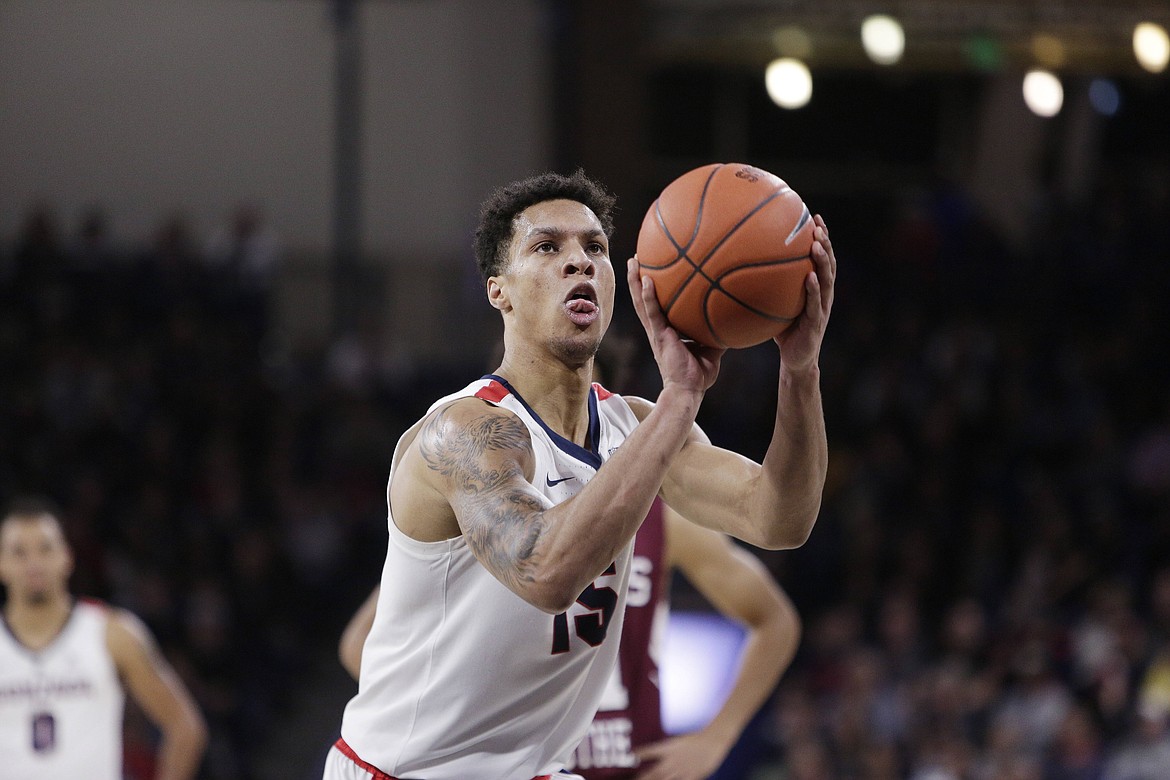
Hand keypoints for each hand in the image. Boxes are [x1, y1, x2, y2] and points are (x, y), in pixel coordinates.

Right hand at [627, 258, 724, 397]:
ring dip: (635, 281)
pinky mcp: (659, 336)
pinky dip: (648, 296)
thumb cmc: (697, 375)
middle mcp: (657, 328)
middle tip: (636, 258)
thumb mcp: (710, 349)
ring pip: (641, 302)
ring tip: (633, 261)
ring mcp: (656, 332)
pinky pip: (652, 312)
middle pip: (642, 299)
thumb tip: (733, 321)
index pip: (655, 306)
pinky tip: (647, 280)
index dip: (650, 289)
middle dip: (637, 278)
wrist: (688, 390)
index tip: (650, 270)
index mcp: (665, 331)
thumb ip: (716, 334)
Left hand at [633, 731, 729, 779]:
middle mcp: (673, 760)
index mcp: (670, 748)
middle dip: (644, 778)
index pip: (651, 751)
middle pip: (655, 772)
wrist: (713, 740)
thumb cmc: (696, 740)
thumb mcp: (677, 744)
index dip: (641, 754)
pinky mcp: (692, 776)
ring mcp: (682, 769)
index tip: (632, 755)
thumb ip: (665, 751)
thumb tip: (652, 755)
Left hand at [774, 214, 834, 372]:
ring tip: (816, 243)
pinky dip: (814, 290)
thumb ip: (766, 288)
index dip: (820, 237)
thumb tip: (737, 270)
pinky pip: (816, 304)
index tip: (814, 216)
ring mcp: (822, 308)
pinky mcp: (816, 323)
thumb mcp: (775, 306)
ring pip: (827, 280)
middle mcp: (823, 295)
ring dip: (822, 260)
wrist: (796, 361)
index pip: (820, 258)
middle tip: (817, 224)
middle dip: (825, 242)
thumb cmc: (784, 332)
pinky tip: (811, 277)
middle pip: (828, 263)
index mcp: (816, 288)